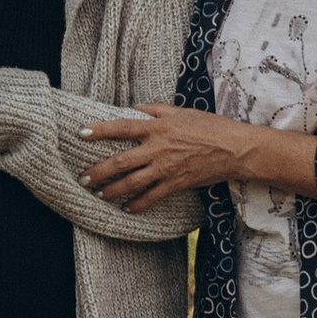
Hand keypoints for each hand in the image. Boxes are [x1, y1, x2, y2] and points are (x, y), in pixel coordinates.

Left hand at [81, 103, 247, 208]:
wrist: (235, 149)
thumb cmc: (210, 126)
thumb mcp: (182, 111)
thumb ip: (156, 109)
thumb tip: (134, 108)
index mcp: (158, 127)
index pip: (122, 127)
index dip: (100, 130)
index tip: (81, 133)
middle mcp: (158, 149)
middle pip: (121, 161)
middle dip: (99, 171)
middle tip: (83, 178)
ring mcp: (167, 168)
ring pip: (132, 183)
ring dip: (112, 190)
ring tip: (99, 194)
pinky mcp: (177, 184)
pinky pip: (152, 198)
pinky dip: (137, 205)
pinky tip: (126, 209)